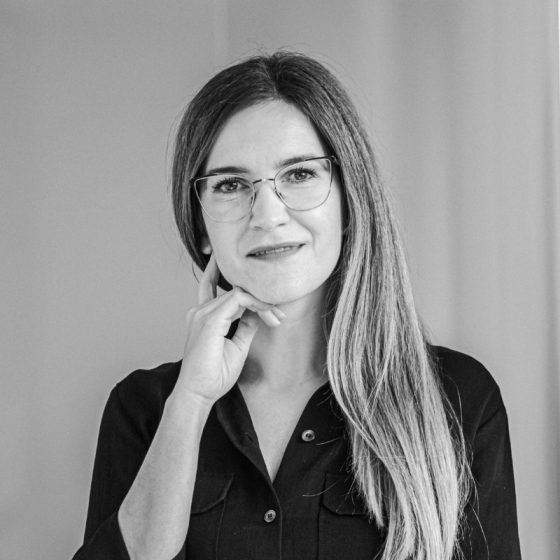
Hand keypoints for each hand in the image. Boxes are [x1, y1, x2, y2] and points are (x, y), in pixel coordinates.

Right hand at [173, 253, 282, 405]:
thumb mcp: (237, 345)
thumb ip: (246, 325)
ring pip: (240, 293)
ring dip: (262, 303)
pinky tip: (269, 314)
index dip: (252, 296)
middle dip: (262, 301)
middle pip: (237, 292)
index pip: (226, 292)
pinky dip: (257, 304)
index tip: (273, 312)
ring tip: (276, 318)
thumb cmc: (213, 375)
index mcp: (204, 316)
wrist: (199, 393)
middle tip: (279, 316)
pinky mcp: (210, 320)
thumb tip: (258, 312)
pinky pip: (238, 299)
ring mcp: (203, 314)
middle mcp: (201, 311)